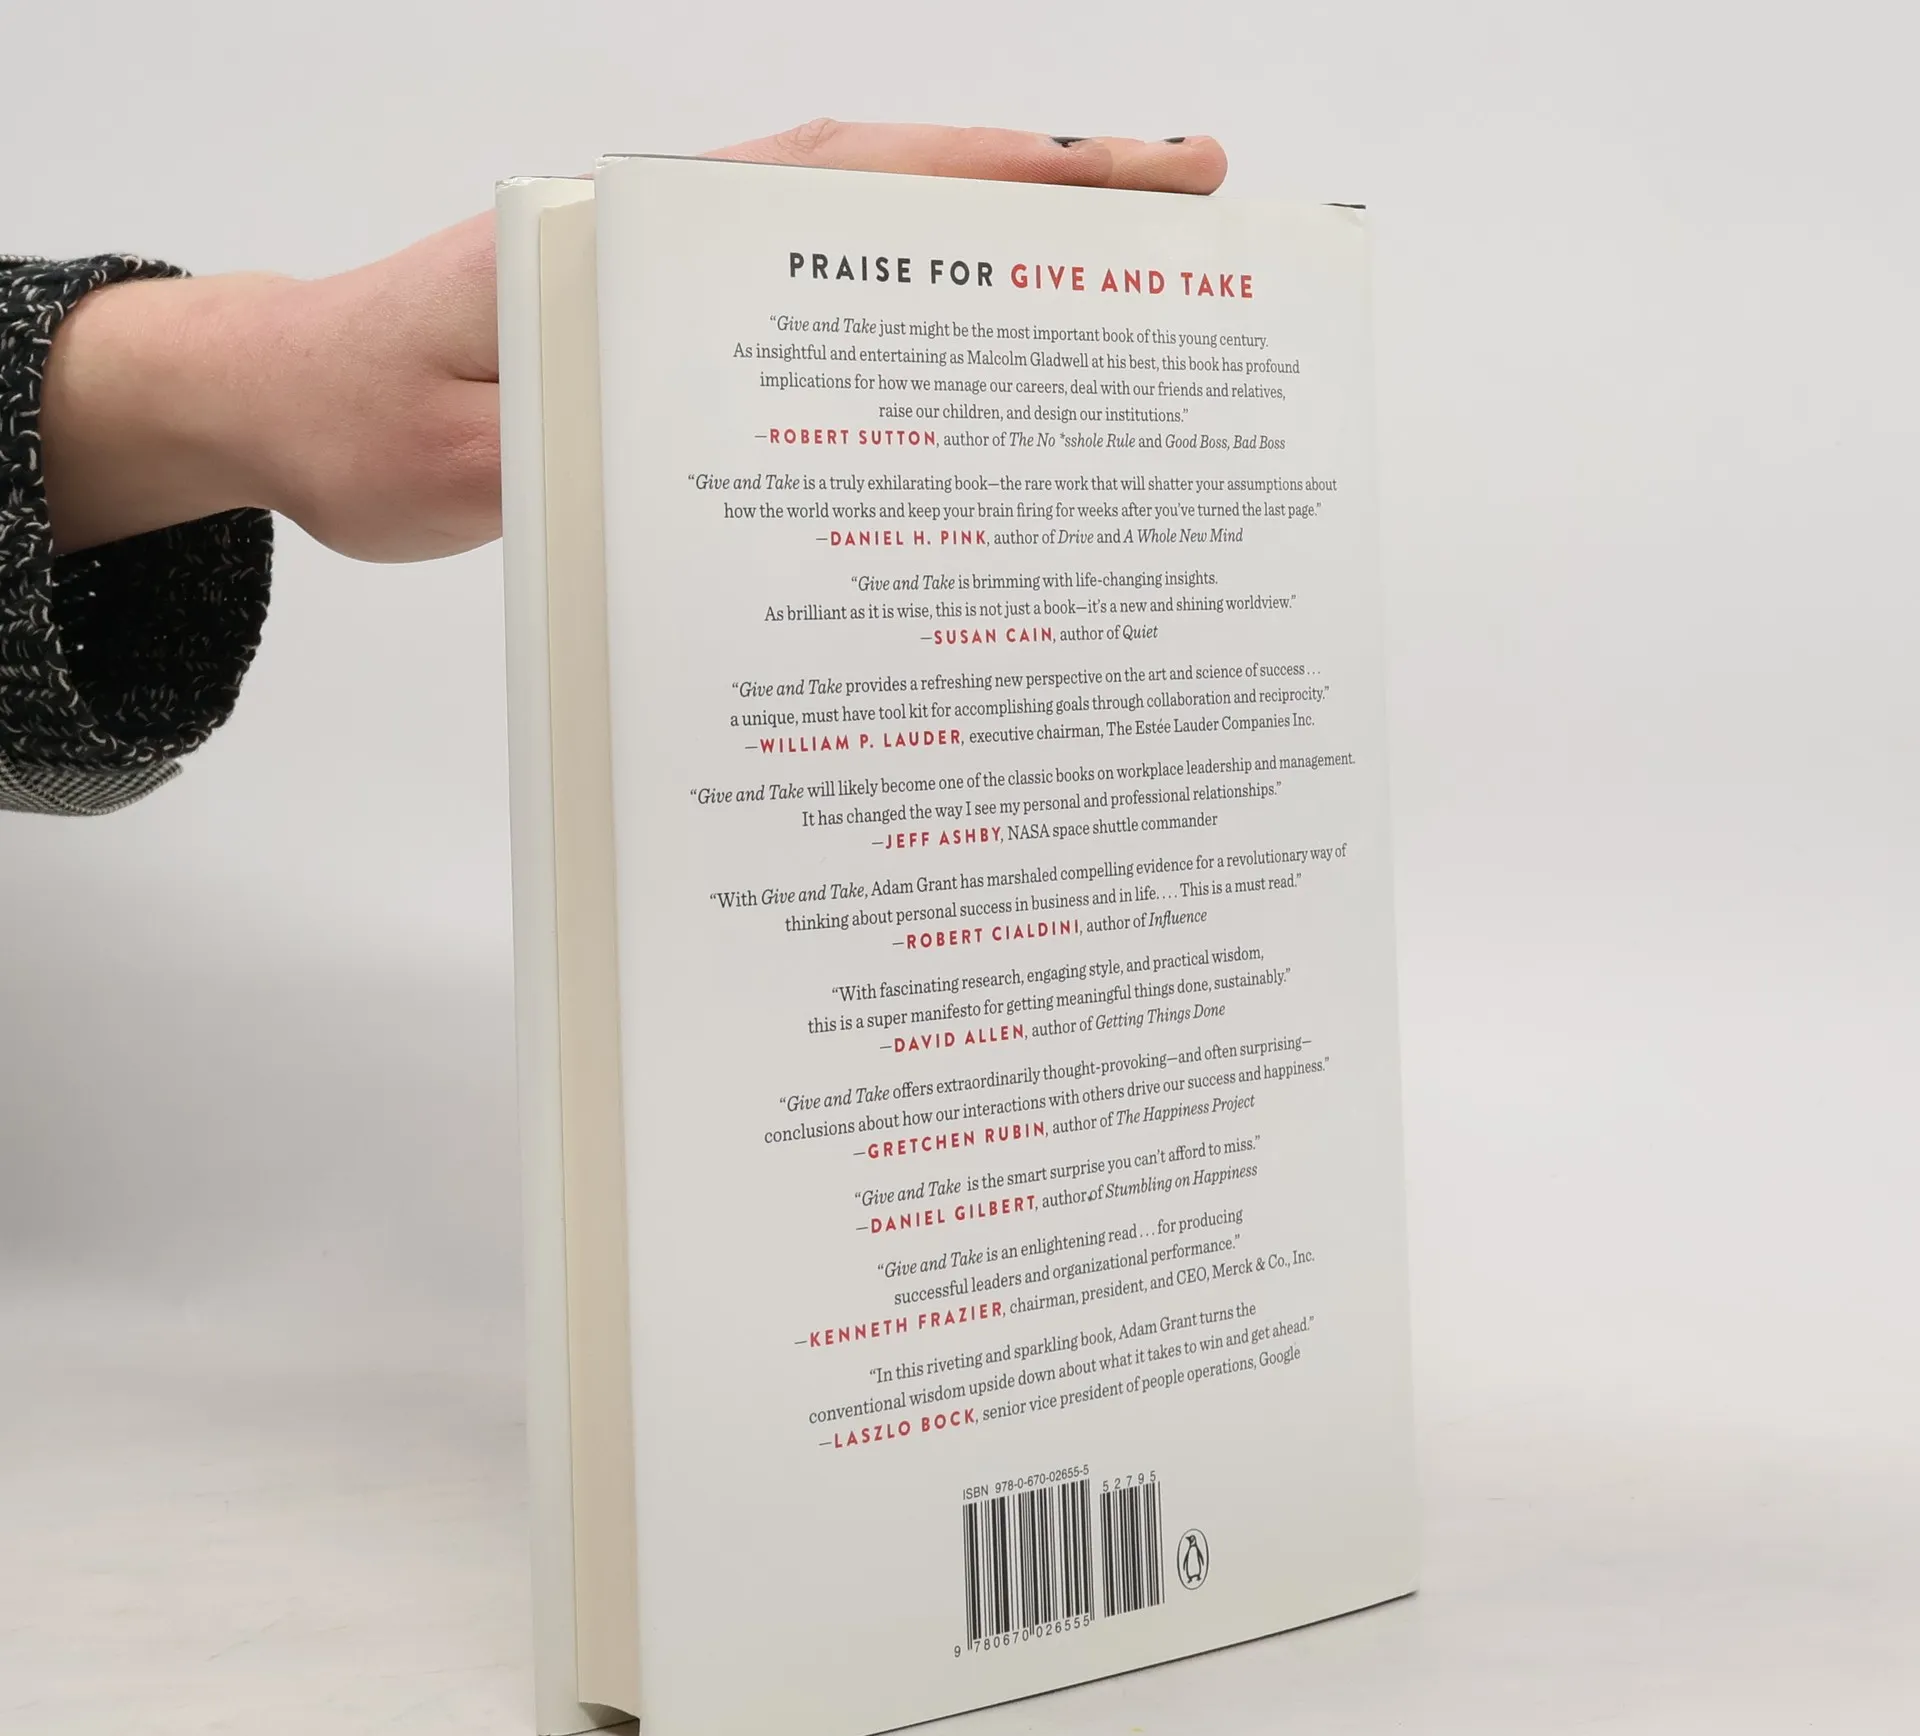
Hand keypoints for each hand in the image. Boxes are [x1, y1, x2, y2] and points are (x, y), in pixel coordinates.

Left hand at [41, 125, 1226, 560]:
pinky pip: (827, 326)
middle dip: (1048, 206)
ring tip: (1130, 287)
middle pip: (898, 202)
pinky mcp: (686, 349)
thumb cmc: (359, 415)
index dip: (1001, 178)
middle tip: (1190, 214)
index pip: (855, 186)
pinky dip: (917, 333)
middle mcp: (686, 245)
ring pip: (875, 257)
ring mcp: (693, 292)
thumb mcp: (459, 446)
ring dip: (998, 264)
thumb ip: (570, 436)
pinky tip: (985, 373)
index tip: (1132, 176)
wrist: (286, 408)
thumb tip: (702, 438)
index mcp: (647, 239)